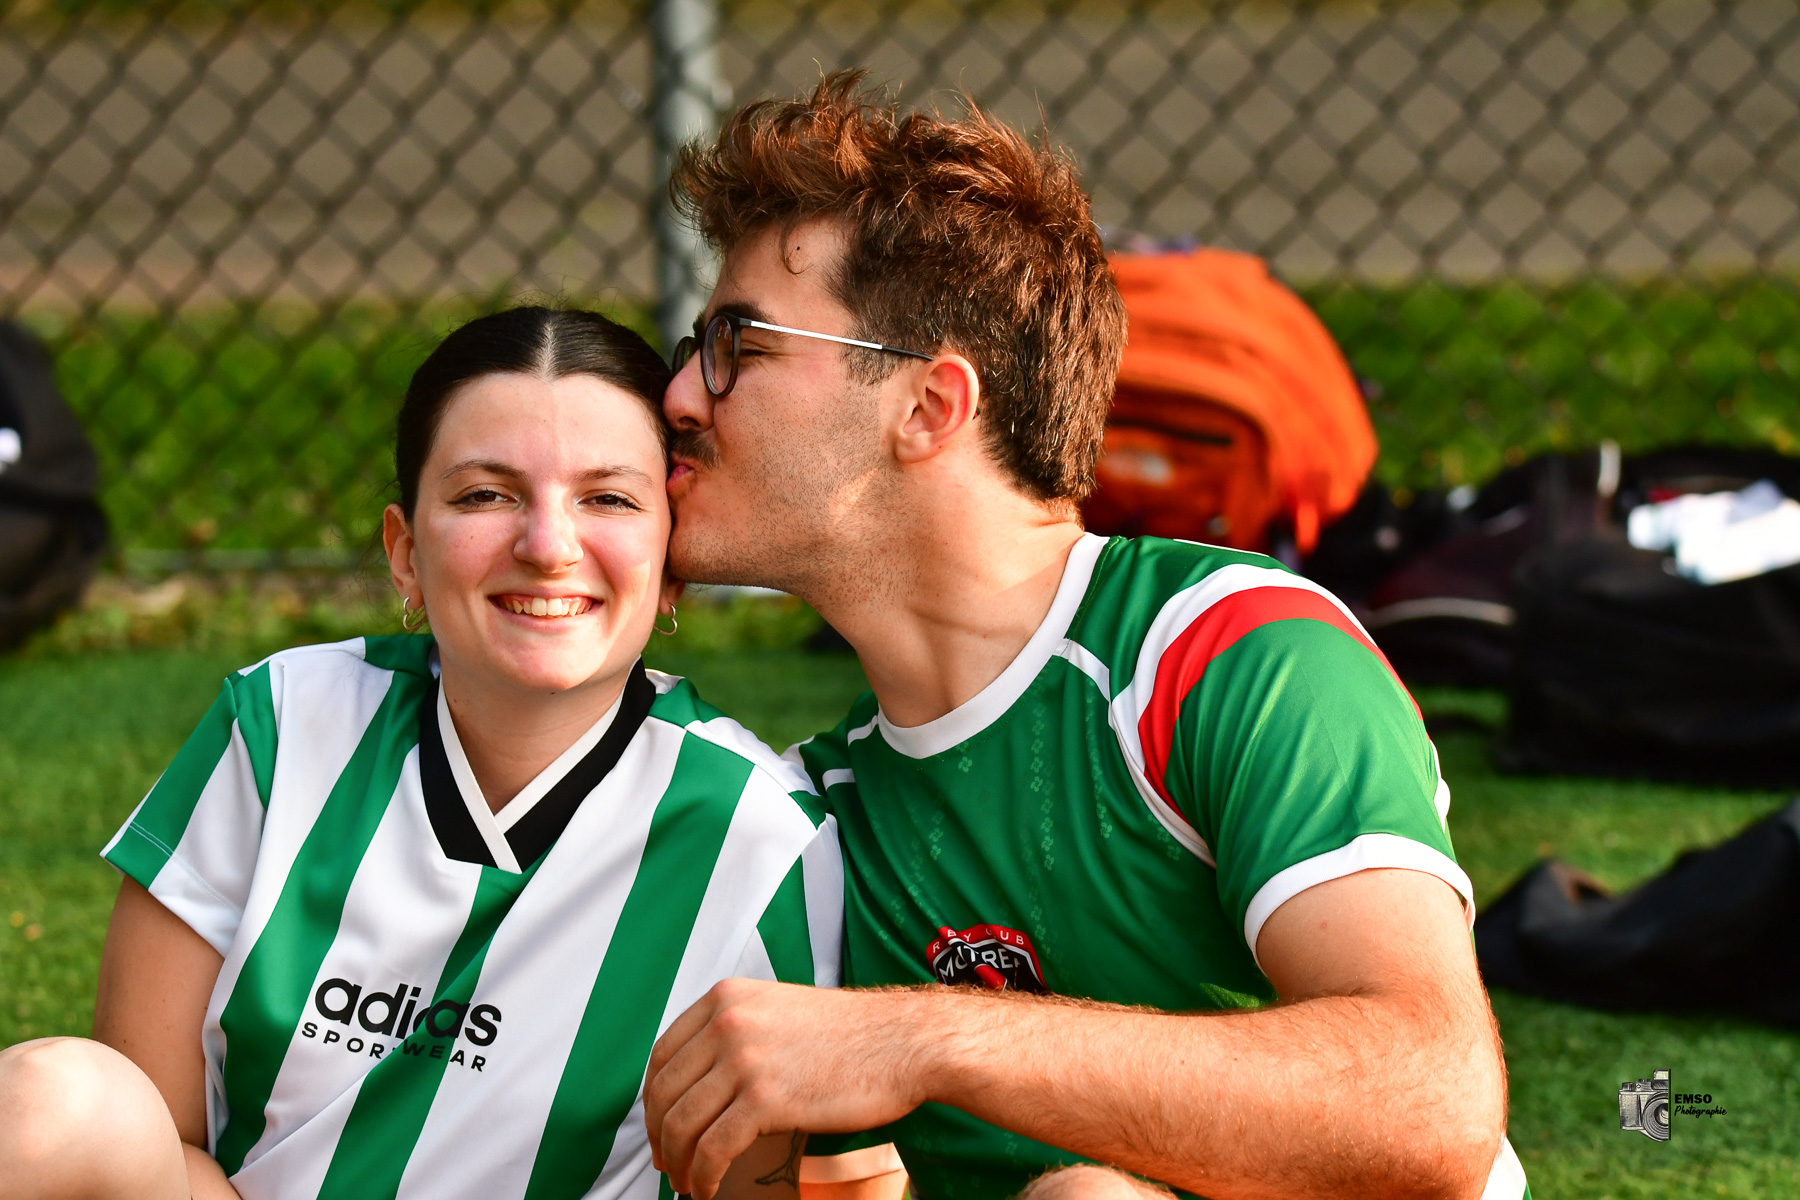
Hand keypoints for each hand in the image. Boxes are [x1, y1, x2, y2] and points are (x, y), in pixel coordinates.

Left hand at [644, 979, 932, 1199]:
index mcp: (727, 997)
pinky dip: (704, 1177)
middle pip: (665, 1092)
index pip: (663, 1054)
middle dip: (660, 1136)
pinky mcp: (765, 1099)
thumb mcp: (778, 1011)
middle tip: (669, 1163)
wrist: (902, 1042)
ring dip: (679, 1163)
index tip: (659, 1125)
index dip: (653, 1099)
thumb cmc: (851, 1034)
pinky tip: (709, 1189)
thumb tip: (701, 1080)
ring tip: (689, 1182)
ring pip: (682, 1124)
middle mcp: (728, 1023)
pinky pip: (714, 1149)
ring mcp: (744, 1060)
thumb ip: (737, 1031)